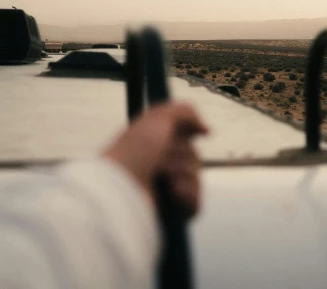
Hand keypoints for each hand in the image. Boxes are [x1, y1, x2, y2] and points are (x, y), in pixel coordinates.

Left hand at [104, 102, 208, 217]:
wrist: (120, 187)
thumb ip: (185, 112)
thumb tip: (206, 130)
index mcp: (152, 146)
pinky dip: (187, 196)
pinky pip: (195, 202)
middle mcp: (157, 168)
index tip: (198, 133)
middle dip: (180, 155)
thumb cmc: (134, 151)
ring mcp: (164, 192)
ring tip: (162, 180)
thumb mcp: (159, 117)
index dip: (189, 135)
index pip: (184, 138)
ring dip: (182, 174)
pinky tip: (172, 195)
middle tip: (160, 159)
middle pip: (193, 156)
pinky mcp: (171, 213)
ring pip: (195, 179)